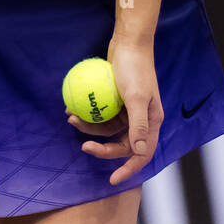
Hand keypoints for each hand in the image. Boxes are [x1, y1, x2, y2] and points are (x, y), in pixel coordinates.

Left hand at [66, 37, 161, 185]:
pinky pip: (101, 114)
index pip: (142, 153)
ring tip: (72, 118)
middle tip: (83, 145)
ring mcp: (128, 110)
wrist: (129, 42)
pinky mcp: (116, 101)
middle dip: (101, 147)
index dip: (129, 169)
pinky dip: (88, 114)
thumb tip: (139, 151)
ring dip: (89, 127)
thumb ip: (138, 126)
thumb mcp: (135, 97)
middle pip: (121, 144)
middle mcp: (141, 119)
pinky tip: (72, 109)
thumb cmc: (135, 67)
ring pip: (107, 129)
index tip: (112, 180)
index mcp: (152, 122)